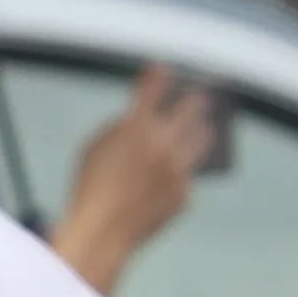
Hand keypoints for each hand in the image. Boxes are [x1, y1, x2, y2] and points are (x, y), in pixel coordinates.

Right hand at [46, 65, 213, 294]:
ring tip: (205, 126)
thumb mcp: (98, 145)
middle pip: (192, 109)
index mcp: (136, 127)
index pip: (154, 88)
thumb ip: (124, 125)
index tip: (163, 67)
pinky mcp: (185, 193)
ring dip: (202, 130)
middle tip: (200, 94)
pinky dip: (180, 172)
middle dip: (195, 98)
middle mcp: (163, 144)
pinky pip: (188, 174)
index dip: (159, 74)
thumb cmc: (92, 186)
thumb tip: (149, 116)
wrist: (102, 229)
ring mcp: (178, 170)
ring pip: (202, 140)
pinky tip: (170, 175)